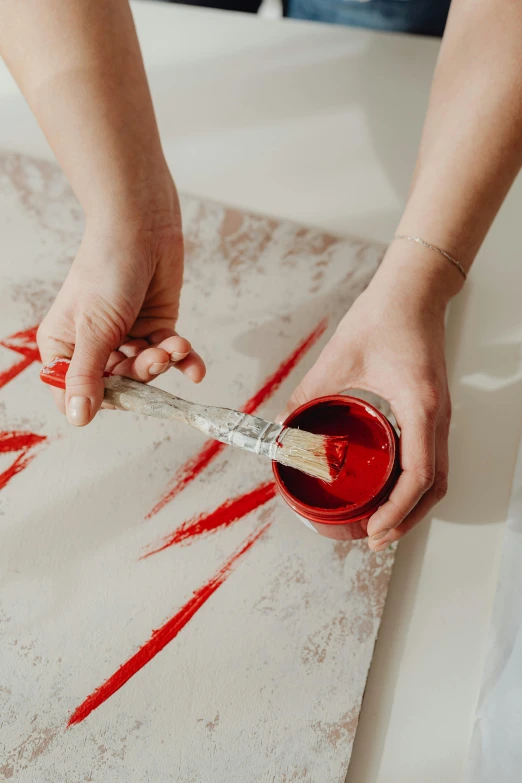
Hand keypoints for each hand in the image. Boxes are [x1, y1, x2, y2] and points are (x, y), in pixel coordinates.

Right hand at [37, 181, 204, 425]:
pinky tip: (196, 367)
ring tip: (176, 345)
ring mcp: (126, 335)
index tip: (124, 398)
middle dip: (142, 374)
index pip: (75, 392)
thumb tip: (77, 417)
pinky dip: (183, 360)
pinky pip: (169, 354)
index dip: (98, 400)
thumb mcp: (94, 328)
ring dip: (164, 361)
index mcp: (64, 345)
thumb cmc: (107, 268)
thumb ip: (87, 375)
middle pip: (118, 384)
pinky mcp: (155, 325)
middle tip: (156, 357)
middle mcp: (94, 344)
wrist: (142, 226)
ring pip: (146, 370)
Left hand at [283, 245, 457, 549]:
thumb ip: (308, 396)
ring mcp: (438, 415)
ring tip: (382, 523)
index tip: (374, 530)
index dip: (398, 511)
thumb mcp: (337, 360)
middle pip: (434, 487)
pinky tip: (389, 488)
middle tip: (373, 538)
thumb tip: (282, 428)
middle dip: (406, 519)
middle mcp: (436, 416)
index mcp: (419, 405)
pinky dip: (414, 483)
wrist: (411, 292)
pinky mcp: (432, 410)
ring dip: (412, 505)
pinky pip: (431, 458)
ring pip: (437, 476)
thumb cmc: (382, 319)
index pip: (419, 475)